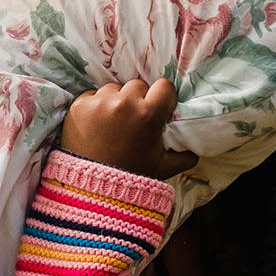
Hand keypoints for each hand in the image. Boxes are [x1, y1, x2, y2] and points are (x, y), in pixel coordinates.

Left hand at [60, 80, 193, 179]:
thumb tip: (196, 149)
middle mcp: (124, 104)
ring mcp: (99, 103)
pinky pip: (91, 96)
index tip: (156, 110)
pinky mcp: (79, 106)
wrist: (93, 189)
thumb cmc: (131, 176)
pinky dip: (94, 107)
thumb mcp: (164, 167)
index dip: (162, 98)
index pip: (164, 86)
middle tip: (132, 122)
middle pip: (137, 85)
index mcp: (149, 114)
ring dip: (115, 101)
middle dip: (137, 100)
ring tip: (112, 125)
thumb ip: (184, 156)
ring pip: (113, 89)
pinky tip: (95, 126)